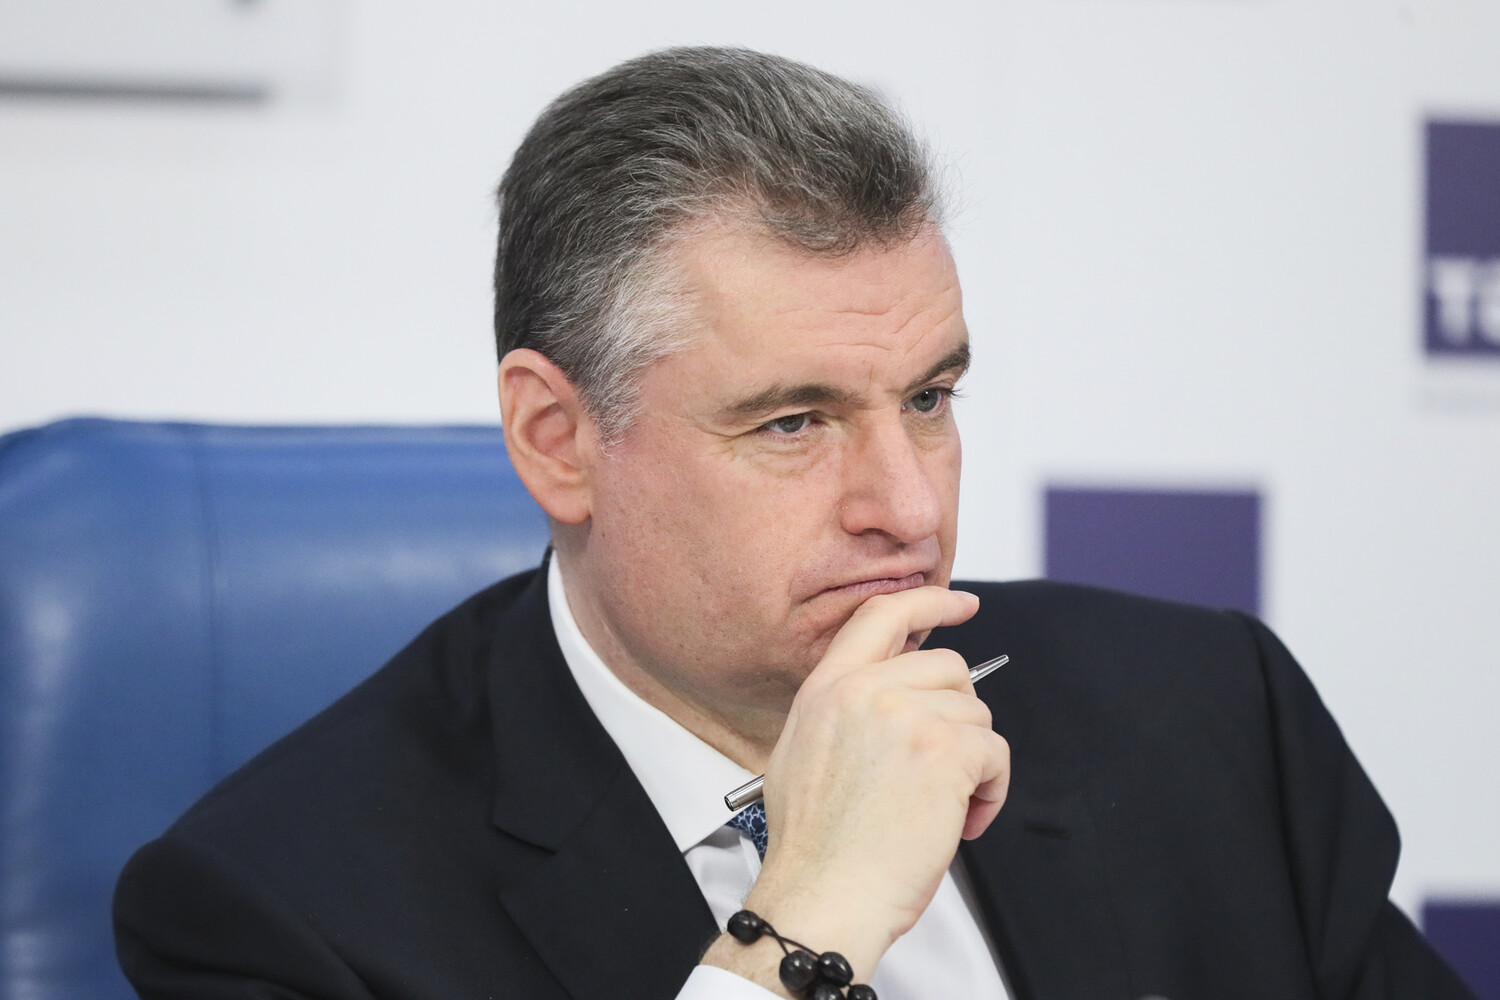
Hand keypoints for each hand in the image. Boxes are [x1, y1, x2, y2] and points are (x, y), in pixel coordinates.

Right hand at [702, 586, 1009, 991]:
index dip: (929, 601)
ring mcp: (907, 715)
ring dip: (974, 762)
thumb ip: (843, 710)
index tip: (962, 604)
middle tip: (946, 768)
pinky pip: (995, 751)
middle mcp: (864, 690)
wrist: (823, 896)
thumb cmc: (816, 848)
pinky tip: (963, 821)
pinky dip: (991, 789)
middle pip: (948, 667)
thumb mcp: (802, 753)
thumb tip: (891, 695)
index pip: (882, 616)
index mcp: (826, 688)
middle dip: (959, 715)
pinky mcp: (946, 750)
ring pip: (976, 712)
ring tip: (946, 808)